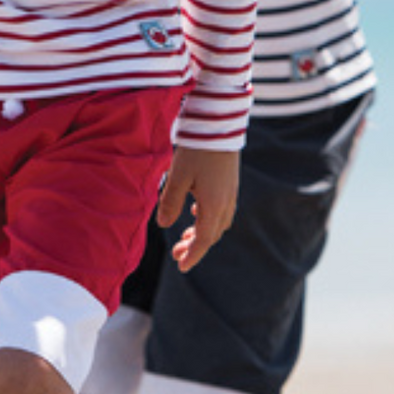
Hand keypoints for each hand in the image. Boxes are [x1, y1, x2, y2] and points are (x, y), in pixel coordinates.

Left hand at [156, 146, 238, 271]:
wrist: (219, 126)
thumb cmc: (196, 151)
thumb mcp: (178, 177)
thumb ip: (170, 202)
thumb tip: (163, 224)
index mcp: (213, 206)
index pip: (203, 240)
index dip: (192, 256)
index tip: (181, 266)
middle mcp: (225, 203)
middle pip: (211, 235)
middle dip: (195, 247)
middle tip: (176, 253)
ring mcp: (230, 194)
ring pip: (218, 224)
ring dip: (202, 233)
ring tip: (185, 236)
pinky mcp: (230, 184)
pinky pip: (221, 211)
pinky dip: (208, 219)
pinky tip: (195, 212)